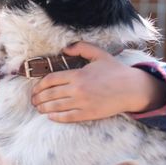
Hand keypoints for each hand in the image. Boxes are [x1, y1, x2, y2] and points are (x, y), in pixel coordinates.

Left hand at [31, 42, 165, 122]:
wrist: (132, 88)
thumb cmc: (115, 70)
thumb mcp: (98, 54)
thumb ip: (80, 47)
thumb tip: (64, 49)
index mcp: (78, 74)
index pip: (50, 80)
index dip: (39, 86)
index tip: (34, 89)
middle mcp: (78, 89)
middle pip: (50, 94)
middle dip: (38, 98)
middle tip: (33, 101)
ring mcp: (83, 102)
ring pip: (56, 107)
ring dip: (44, 108)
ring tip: (38, 108)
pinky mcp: (89, 113)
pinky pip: (68, 117)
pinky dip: (56, 117)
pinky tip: (50, 116)